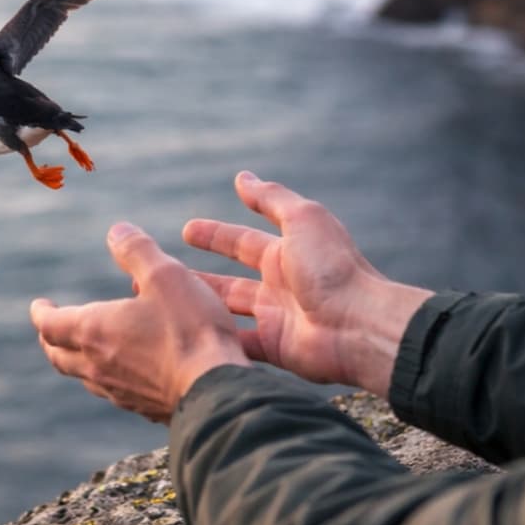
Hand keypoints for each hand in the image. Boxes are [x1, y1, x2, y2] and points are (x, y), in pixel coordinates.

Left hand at [31, 222, 249, 423]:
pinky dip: (110, 377)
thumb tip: (116, 231)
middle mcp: (97, 366)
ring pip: (86, 377)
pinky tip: (128, 372)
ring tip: (88, 348)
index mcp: (93, 331)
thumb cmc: (190, 329)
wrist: (218, 391)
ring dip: (79, 360)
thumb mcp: (166, 275)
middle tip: (53, 329)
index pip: (49, 325)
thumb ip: (137, 251)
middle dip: (52, 340)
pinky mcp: (143, 409)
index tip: (39, 305)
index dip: (41, 313)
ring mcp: (119, 392)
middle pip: (59, 356)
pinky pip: (115, 393)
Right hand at [183, 171, 432, 397]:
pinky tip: (189, 337)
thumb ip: (271, 198)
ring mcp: (276, 318)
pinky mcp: (275, 348)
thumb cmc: (332, 267)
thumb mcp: (302, 219)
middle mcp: (280, 285)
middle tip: (165, 272)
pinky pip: (239, 344)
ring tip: (168, 306)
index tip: (186, 229)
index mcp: (286, 253)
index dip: (214, 235)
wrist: (359, 324)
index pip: (241, 241)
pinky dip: (217, 340)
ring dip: (203, 307)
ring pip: (229, 311)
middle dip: (200, 275)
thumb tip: (242, 176)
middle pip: (230, 279)